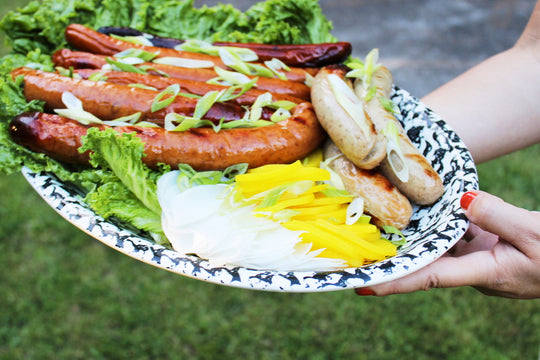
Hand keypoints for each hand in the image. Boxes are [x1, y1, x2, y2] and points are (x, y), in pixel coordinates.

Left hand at [356, 191, 539, 298]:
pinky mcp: (488, 246)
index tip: (364, 285)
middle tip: (359, 250)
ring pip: (440, 245)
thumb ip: (498, 215)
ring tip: (381, 223)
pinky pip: (457, 234)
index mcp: (486, 274)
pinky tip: (427, 207)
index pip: (431, 278)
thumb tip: (462, 200)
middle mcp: (476, 269)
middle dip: (396, 256)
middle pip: (427, 261)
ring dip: (418, 235)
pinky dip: (443, 223)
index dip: (396, 282)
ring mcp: (481, 258)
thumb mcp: (536, 233)